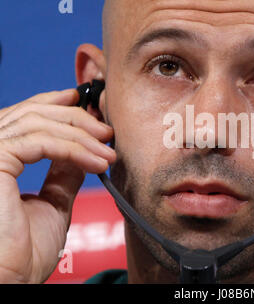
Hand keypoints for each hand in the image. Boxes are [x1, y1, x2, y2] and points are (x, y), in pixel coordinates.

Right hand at [0, 89, 115, 282]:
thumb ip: (63, 174)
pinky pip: (40, 142)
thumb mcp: (53, 203)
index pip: (25, 118)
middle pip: (33, 114)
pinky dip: (74, 149)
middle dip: (77, 120)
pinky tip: (97, 162)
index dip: (55, 105)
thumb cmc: (24, 252)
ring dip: (82, 137)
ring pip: (39, 124)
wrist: (11, 281)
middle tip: (107, 133)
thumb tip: (82, 153)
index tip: (86, 104)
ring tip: (109, 154)